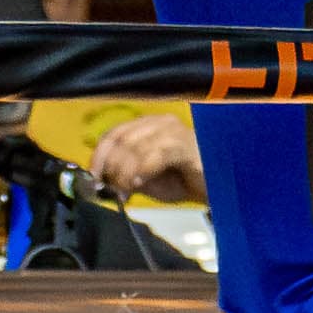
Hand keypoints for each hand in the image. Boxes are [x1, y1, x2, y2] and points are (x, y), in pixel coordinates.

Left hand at [91, 113, 205, 203]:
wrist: (219, 183)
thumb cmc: (185, 178)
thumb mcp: (148, 179)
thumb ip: (126, 177)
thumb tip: (104, 183)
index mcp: (148, 126)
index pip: (114, 134)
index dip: (99, 157)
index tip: (93, 179)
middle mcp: (159, 122)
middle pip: (121, 140)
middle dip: (111, 168)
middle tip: (113, 189)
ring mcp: (173, 131)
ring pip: (135, 146)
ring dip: (125, 172)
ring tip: (126, 190)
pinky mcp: (185, 144)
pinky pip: (156, 154)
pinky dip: (143, 170)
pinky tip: (140, 182)